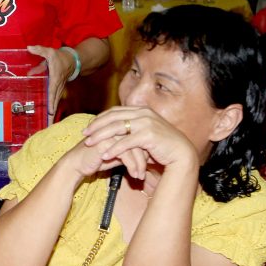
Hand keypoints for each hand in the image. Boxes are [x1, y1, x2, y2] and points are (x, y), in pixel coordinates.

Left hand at [27, 45, 72, 119]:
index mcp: (54, 78)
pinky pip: (55, 101)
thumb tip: (29, 48)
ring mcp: (59, 89)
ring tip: (48, 124)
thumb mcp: (49, 52)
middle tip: (48, 124)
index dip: (51, 101)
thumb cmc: (60, 57)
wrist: (73, 60)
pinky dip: (53, 109)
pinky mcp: (58, 90)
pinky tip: (49, 116)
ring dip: (52, 113)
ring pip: (55, 103)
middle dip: (52, 113)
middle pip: (54, 102)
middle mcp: (57, 86)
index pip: (52, 91)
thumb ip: (39, 50)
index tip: (51, 112)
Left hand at [81, 106, 199, 177]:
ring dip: (101, 136)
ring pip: (116, 128)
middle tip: (84, 134)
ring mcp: (146, 122)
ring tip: (89, 143)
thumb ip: (132, 129)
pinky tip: (105, 155)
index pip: (115, 112)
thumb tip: (115, 130)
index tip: (89, 127)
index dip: (100, 119)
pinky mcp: (148, 135)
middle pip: (112, 118)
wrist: (182, 154)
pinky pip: (126, 142)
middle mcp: (143, 113)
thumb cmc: (162, 146)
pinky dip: (114, 149)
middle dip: (96, 126)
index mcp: (141, 110)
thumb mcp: (145, 133)